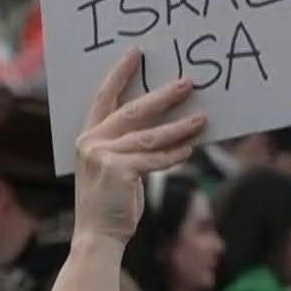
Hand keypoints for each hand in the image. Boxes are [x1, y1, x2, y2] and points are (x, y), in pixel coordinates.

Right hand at [73, 49, 204, 247]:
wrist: (97, 237)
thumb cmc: (110, 204)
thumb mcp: (111, 168)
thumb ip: (127, 146)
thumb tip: (166, 126)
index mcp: (88, 137)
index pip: (104, 97)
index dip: (120, 73)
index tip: (136, 52)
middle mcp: (91, 142)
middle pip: (133, 110)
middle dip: (163, 95)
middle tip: (188, 82)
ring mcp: (102, 156)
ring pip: (149, 136)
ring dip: (179, 126)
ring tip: (202, 118)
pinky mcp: (119, 171)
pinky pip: (154, 159)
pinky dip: (174, 155)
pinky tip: (190, 149)